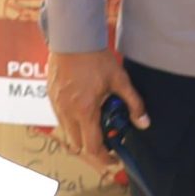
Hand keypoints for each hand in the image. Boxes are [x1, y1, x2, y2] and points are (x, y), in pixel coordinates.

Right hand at [47, 48, 146, 168]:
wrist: (72, 38)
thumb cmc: (95, 58)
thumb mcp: (120, 80)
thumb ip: (133, 103)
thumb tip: (144, 123)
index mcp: (85, 111)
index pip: (92, 148)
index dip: (104, 157)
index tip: (114, 157)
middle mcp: (67, 112)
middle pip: (78, 144)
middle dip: (92, 145)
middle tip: (106, 134)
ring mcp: (56, 104)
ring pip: (67, 132)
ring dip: (80, 132)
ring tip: (94, 117)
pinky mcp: (50, 96)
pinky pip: (60, 117)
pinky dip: (71, 119)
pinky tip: (82, 103)